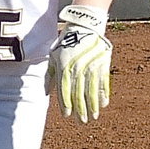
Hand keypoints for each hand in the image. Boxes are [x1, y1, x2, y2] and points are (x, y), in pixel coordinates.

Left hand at [47, 5, 111, 122]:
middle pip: (79, 93)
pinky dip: (104, 94)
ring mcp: (91, 66)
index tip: (67, 116)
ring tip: (93, 117)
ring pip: (92, 90)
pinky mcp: (102, 64)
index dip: (66, 104)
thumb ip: (50, 75)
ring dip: (93, 106)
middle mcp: (78, 68)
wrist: (84, 26)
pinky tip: (104, 104)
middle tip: (81, 122)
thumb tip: (45, 92)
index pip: (64, 90)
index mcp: (64, 66)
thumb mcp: (54, 56)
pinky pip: (103, 82)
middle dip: (80, 109)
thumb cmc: (66, 42)